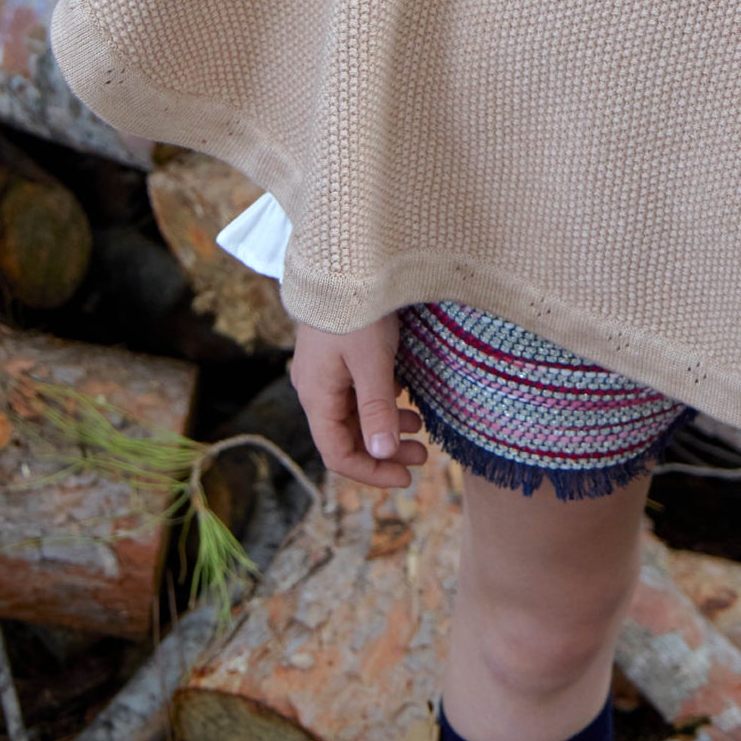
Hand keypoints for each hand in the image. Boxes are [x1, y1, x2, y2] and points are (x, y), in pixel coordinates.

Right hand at [289, 311, 428, 488]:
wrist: (342, 262)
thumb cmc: (356, 312)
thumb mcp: (372, 363)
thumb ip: (376, 411)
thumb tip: (382, 454)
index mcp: (317, 397)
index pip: (338, 454)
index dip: (371, 472)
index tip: (406, 479)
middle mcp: (316, 389)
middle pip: (348, 437)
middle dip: (385, 451)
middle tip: (424, 456)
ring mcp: (325, 372)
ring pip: (355, 415)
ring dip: (387, 427)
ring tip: (420, 427)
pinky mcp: (338, 355)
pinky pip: (358, 392)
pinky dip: (382, 403)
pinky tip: (404, 399)